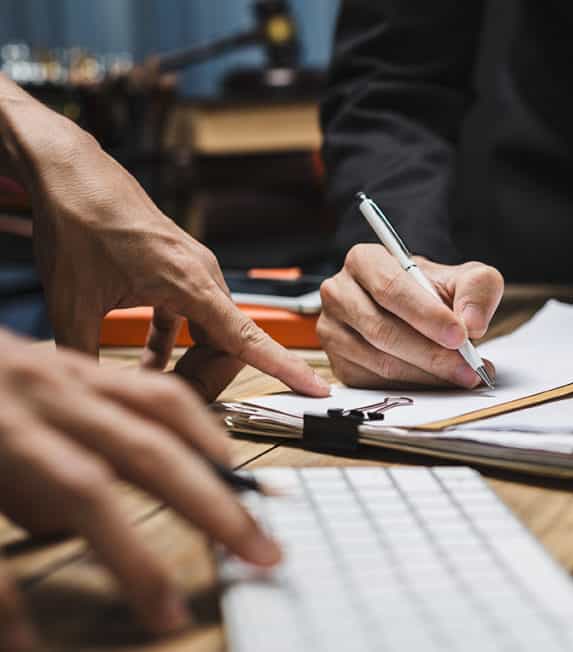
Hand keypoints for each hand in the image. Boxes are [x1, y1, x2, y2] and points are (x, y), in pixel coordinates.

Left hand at [0, 78, 327, 399]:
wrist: (72, 174)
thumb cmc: (79, 223)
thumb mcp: (72, 301)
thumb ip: (83, 355)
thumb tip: (90, 397)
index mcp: (189, 282)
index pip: (249, 338)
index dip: (284, 368)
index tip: (315, 389)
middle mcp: (201, 277)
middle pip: (231, 345)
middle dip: (208, 380)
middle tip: (173, 406)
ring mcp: (191, 273)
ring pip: (212, 334)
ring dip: (192, 364)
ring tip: (156, 388)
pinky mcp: (176, 272)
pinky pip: (190, 320)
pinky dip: (174, 347)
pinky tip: (146, 365)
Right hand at [0, 329, 281, 646]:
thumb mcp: (21, 387)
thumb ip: (71, 432)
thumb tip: (99, 507)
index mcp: (63, 375)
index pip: (162, 401)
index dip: (216, 443)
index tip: (259, 488)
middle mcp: (42, 394)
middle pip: (148, 452)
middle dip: (214, 506)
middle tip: (262, 555)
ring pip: (83, 491)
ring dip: (133, 556)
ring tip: (167, 609)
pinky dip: (7, 596)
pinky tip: (24, 642)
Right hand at [318, 244, 502, 387]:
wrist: (418, 311)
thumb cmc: (435, 291)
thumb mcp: (465, 278)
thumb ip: (477, 290)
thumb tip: (472, 323)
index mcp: (365, 261)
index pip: (391, 289)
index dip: (426, 315)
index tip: (459, 335)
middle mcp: (340, 293)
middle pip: (383, 330)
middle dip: (431, 353)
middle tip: (468, 365)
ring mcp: (333, 331)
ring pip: (380, 362)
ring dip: (427, 374)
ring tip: (463, 375)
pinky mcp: (339, 364)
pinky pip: (376, 383)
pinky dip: (413, 386)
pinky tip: (439, 382)